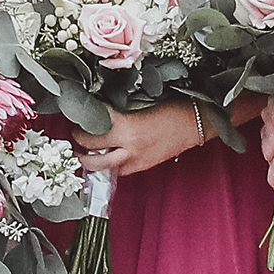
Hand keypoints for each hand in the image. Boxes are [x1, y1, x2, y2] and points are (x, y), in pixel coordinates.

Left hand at [80, 101, 218, 182]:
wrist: (197, 122)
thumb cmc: (174, 107)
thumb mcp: (142, 102)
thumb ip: (120, 109)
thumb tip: (100, 108)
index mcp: (128, 126)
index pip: (94, 125)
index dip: (82, 119)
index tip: (78, 114)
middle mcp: (129, 146)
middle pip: (91, 149)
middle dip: (79, 141)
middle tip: (76, 134)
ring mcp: (136, 160)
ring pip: (101, 167)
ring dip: (89, 159)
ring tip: (83, 152)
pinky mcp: (143, 166)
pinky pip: (119, 171)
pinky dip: (110, 166)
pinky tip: (107, 157)